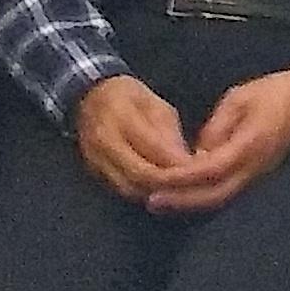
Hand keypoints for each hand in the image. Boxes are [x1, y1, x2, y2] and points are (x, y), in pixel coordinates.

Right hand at [71, 74, 196, 205]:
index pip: (154, 149)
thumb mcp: (155, 105)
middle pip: (140, 175)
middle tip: (191, 187)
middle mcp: (104, 140)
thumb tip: (185, 163)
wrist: (90, 97)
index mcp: (122, 116)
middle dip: (168, 185)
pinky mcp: (93, 171)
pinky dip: (142, 193)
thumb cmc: (128, 97)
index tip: (200, 171)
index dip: (178, 165)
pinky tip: (157, 191)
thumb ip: (169, 134)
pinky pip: (120, 189)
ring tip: (177, 190)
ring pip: (130, 188)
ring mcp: (94, 158)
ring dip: (156, 193)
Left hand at [146, 60, 289, 215]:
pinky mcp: (257, 175)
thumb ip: (216, 126)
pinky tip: (185, 194)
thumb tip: (196, 152)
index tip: (158, 179)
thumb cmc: (274, 92)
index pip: (210, 169)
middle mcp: (254, 167)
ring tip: (162, 202)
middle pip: (215, 195)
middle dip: (183, 201)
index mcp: (249, 144)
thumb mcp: (239, 98)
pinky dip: (204, 197)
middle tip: (152, 202)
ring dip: (192, 204)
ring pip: (221, 199)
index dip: (183, 178)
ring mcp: (257, 174)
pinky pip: (228, 192)